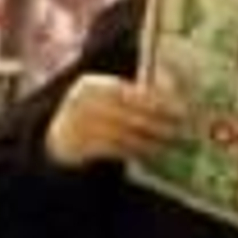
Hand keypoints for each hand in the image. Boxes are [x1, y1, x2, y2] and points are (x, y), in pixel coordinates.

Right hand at [44, 75, 181, 168]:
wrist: (57, 138)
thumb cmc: (90, 114)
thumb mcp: (103, 98)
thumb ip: (128, 96)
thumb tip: (168, 98)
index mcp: (92, 85)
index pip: (131, 92)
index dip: (157, 101)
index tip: (180, 108)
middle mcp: (84, 103)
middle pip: (130, 114)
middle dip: (159, 123)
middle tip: (181, 130)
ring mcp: (79, 125)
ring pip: (124, 134)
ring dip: (150, 140)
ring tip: (170, 143)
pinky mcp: (80, 146)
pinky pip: (114, 149)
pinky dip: (135, 151)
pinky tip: (150, 152)